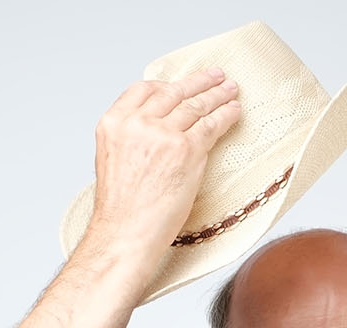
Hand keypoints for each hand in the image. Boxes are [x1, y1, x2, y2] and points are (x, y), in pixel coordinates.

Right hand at [84, 68, 241, 252]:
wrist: (127, 232)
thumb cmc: (121, 208)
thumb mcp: (113, 160)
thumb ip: (131, 138)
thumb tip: (155, 129)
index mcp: (113, 123)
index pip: (142, 90)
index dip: (166, 84)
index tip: (179, 84)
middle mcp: (137, 123)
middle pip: (173, 93)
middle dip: (198, 83)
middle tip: (215, 76)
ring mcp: (163, 134)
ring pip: (195, 106)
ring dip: (217, 96)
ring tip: (230, 90)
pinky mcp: (187, 149)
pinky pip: (212, 125)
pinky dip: (226, 115)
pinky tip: (234, 111)